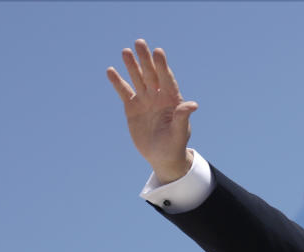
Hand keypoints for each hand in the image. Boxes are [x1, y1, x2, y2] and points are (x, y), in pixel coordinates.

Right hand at [107, 39, 197, 182]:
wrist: (162, 157)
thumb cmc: (175, 145)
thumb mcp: (180, 133)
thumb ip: (183, 117)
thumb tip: (192, 105)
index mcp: (171, 100)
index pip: (166, 79)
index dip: (162, 66)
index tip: (158, 52)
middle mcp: (158, 96)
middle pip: (151, 74)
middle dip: (145, 59)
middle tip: (140, 42)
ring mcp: (144, 101)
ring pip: (137, 79)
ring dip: (131, 66)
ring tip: (126, 51)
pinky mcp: (132, 108)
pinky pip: (124, 92)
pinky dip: (117, 82)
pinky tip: (111, 71)